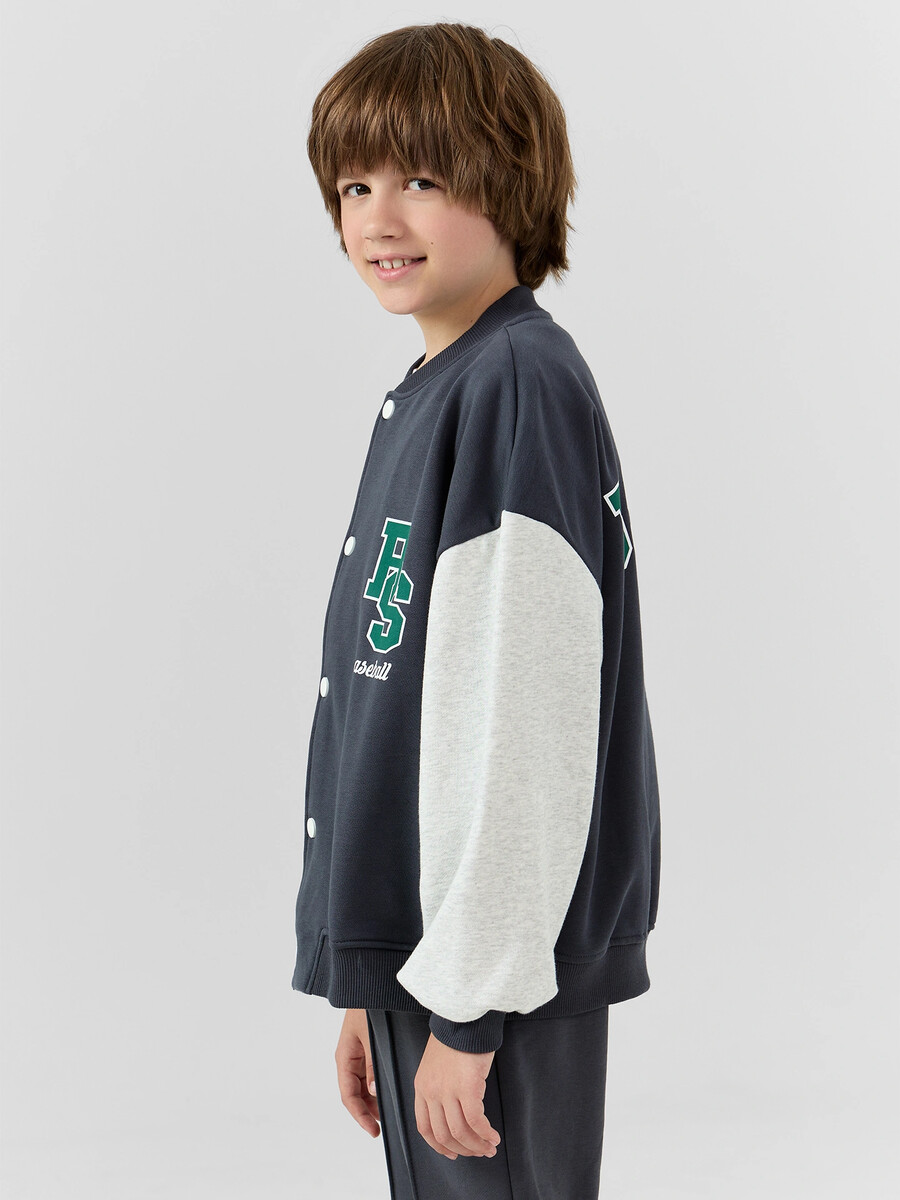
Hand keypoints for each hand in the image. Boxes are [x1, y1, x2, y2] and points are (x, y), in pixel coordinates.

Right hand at [335, 1008, 379, 1137]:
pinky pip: (369, 1073)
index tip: (373, 1130)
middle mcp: (349, 1057)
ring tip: (388, 1111)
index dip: (360, 1115)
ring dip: (372, 1100)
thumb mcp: (370, 1036)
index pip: (349, 1095)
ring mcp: (358, 1053)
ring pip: (362, 1085)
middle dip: (368, 1111)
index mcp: (345, 1056)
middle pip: (355, 1093)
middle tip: (384, 1124)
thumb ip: (372, 1064)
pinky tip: (388, 1090)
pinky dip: (377, 1085)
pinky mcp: (367, 1048)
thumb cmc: (368, 1006)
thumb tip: (374, 1091)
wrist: (371, 982)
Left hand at [414, 1032, 501, 1159]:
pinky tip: (494, 1136)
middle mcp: (431, 1092)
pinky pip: (476, 1121)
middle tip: (478, 1152)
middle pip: (443, 1134)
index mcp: (422, 1086)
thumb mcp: (437, 1065)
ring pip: (460, 1132)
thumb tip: (456, 1112)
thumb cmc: (456, 1037)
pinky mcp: (467, 1087)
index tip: (452, 1153)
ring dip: (477, 1144)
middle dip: (463, 1149)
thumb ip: (440, 1087)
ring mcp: (448, 1091)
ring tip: (489, 1147)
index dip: (439, 1146)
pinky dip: (486, 1133)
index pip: (425, 1127)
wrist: (464, 1016)